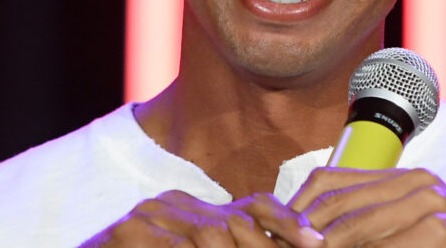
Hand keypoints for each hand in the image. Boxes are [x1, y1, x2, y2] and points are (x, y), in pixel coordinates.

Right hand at [80, 189, 325, 246]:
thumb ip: (227, 245)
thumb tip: (285, 244)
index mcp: (196, 207)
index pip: (254, 205)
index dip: (287, 223)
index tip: (317, 244)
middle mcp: (176, 203)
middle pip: (238, 222)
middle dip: (268, 245)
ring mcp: (150, 215)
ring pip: (213, 237)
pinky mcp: (128, 233)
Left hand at [288, 167, 445, 246]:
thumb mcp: (412, 228)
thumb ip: (372, 224)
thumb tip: (311, 234)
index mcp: (405, 179)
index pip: (332, 183)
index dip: (296, 207)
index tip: (273, 231)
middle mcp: (419, 186)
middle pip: (338, 205)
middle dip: (304, 233)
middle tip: (280, 244)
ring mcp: (435, 209)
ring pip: (358, 230)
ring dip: (328, 246)